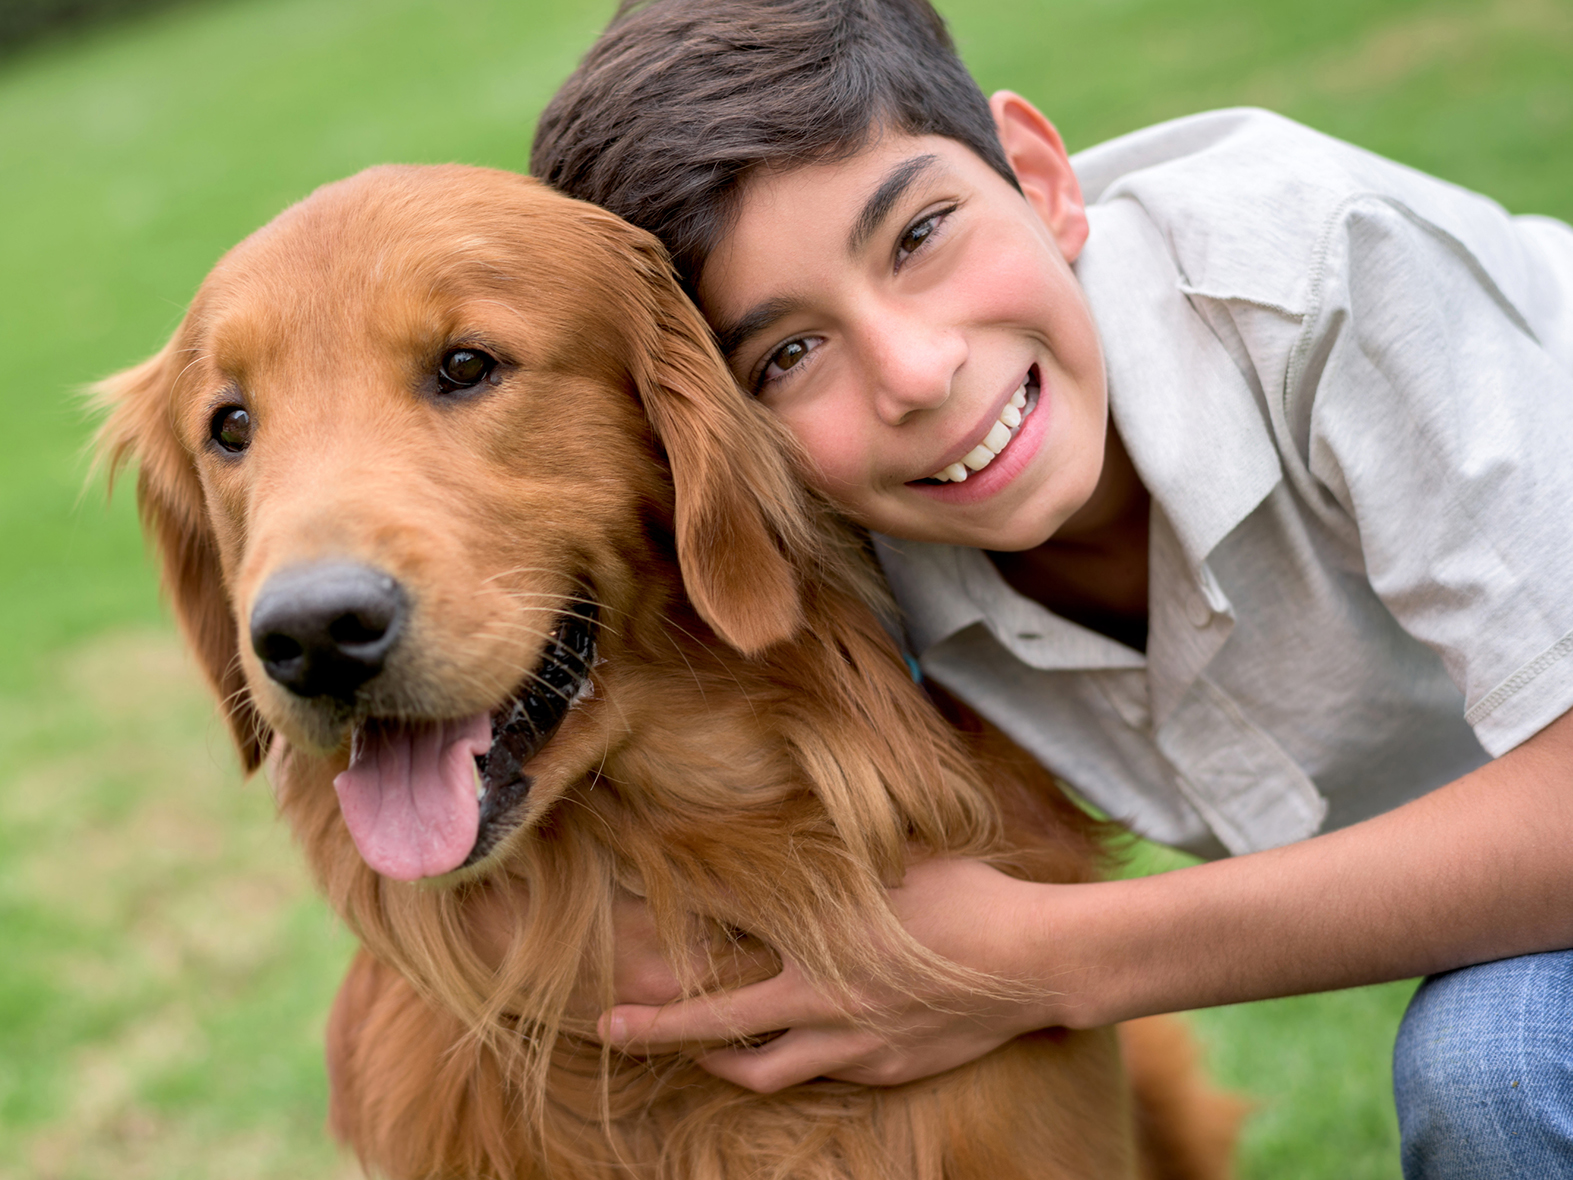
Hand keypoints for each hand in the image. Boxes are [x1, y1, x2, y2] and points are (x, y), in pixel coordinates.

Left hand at [598, 858, 1069, 1092]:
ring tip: (695, 1053)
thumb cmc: (966, 894)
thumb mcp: (891, 857)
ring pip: (764, 1072)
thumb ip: (836, 851)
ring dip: (720, 1062)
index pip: (721, 939)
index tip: (633, 914)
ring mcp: (853, 1047)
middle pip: (716, 1028)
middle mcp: (821, 1006)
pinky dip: (798, 1061)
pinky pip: (825, 1074)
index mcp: (813, 948)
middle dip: (655, 1029)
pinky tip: (799, 1045)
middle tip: (610, 1028)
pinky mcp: (887, 1069)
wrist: (1032, 961)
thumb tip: (800, 819)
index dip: (673, 927)